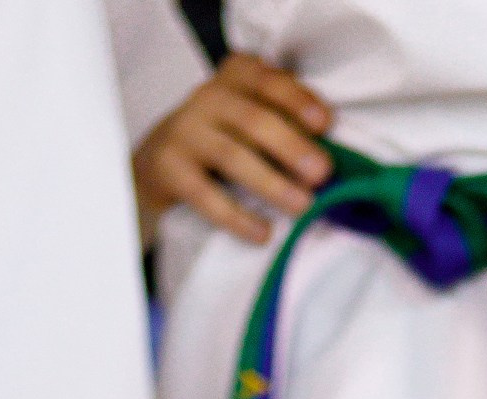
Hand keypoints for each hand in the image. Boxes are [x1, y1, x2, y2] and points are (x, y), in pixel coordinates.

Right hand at [133, 55, 330, 245]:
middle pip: (252, 119)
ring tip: (302, 206)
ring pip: (231, 156)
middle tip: (322, 173)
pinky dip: (236, 216)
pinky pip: (205, 194)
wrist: (159, 162)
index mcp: (234, 78)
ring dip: (271, 183)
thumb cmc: (222, 140)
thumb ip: (282, 123)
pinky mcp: (168, 167)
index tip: (325, 124)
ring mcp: (185, 131)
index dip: (297, 100)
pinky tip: (262, 233)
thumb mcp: (249, 120)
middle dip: (291, 146)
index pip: (268, 82)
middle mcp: (208, 97)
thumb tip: (327, 161)